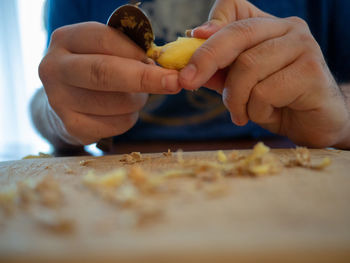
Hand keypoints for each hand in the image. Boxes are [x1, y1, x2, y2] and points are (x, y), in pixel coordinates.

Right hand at [39, 22, 180, 144]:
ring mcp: (59, 100)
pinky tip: (119, 112)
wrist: (67, 100)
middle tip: (174, 83)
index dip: (136, 52)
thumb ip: (129, 53)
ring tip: (134, 97)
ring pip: (115, 103)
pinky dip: (128, 119)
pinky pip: (116, 125)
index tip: (161, 63)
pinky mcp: (71, 127)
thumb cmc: (95, 69)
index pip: (105, 40)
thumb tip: (164, 72)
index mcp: (66, 39)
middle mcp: (54, 68)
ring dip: (137, 101)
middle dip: (145, 79)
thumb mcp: (106, 51)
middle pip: (104, 73)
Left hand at [180, 0, 349, 147]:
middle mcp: (288, 28)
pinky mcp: (311, 71)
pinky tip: (267, 113)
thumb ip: (218, 70)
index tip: (192, 39)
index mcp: (268, 26)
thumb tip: (187, 63)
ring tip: (241, 113)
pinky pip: (264, 92)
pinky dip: (255, 110)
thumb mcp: (240, 84)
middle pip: (237, 34)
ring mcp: (303, 46)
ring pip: (248, 66)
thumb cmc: (274, 101)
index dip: (211, 22)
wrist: (311, 124)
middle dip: (206, 59)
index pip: (234, 6)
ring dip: (235, 98)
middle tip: (187, 82)